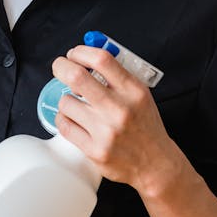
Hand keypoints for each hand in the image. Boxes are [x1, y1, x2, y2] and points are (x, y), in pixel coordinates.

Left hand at [51, 45, 182, 195]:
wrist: (156, 164)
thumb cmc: (145, 126)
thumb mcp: (140, 95)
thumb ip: (116, 74)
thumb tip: (86, 53)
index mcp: (133, 91)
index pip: (101, 59)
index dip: (81, 52)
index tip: (74, 54)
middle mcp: (120, 109)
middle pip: (77, 76)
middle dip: (61, 67)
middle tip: (60, 68)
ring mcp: (106, 131)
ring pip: (65, 102)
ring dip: (66, 100)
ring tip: (75, 104)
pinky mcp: (94, 150)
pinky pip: (64, 125)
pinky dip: (64, 119)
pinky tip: (73, 119)